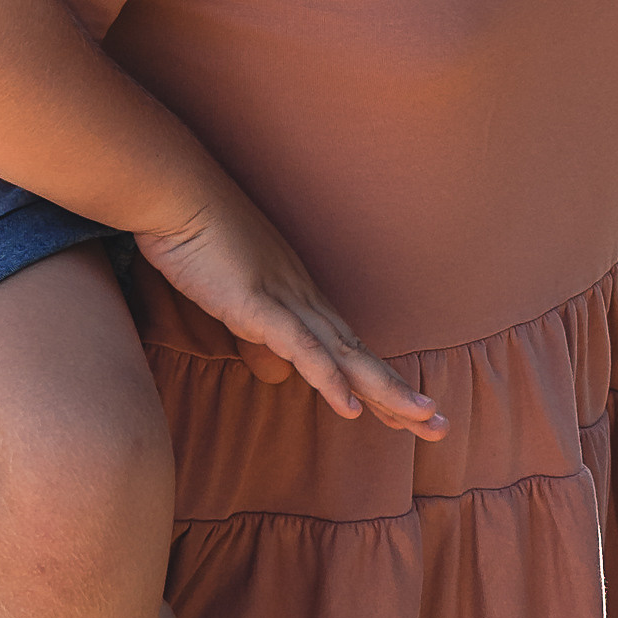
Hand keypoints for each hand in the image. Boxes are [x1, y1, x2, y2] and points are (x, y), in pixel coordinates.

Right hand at [134, 182, 447, 438]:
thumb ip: (259, 334)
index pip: (349, 349)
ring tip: (423, 420)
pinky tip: (350, 410)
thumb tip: (275, 371)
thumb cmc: (198, 239)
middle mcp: (305, 298)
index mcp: (300, 298)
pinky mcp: (259, 304)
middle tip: (441, 426)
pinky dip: (329, 379)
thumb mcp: (234, 299)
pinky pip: (302, 348)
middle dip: (400, 394)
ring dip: (385, 390)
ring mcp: (286, 300)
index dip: (380, 383)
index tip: (411, 413)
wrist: (176, 192)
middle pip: (361, 354)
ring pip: (346, 354)